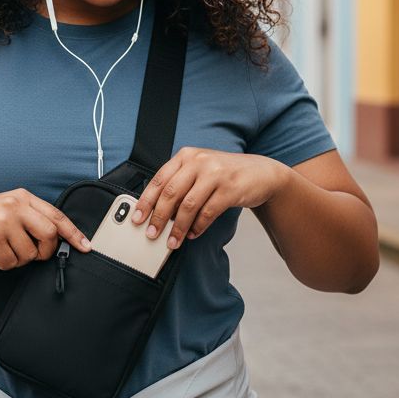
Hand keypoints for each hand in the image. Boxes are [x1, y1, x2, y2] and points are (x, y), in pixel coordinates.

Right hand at [0, 190, 91, 269]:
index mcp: (22, 196)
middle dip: (46, 251)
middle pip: (50, 234)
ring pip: (30, 253)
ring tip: (4, 250)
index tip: (86, 246)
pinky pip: (11, 262)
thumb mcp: (7, 208)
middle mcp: (14, 205)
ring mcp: (2, 220)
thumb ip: (31, 217)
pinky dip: (3, 264)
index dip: (74, 233)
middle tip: (34, 254)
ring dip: (19, 260)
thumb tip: (58, 237)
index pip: (57, 215)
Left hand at [130, 149, 288, 247]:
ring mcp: (215, 174)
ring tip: (173, 241)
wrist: (261, 173)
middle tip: (152, 234)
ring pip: (188, 206)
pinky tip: (193, 234)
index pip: (159, 180)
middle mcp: (199, 161)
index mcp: (186, 156)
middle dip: (158, 217)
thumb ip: (180, 184)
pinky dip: (198, 226)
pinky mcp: (230, 188)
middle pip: (171, 193)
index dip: (146, 201)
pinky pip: (208, 212)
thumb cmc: (225, 174)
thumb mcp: (199, 170)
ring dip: (178, 227)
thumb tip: (156, 211)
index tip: (137, 219)